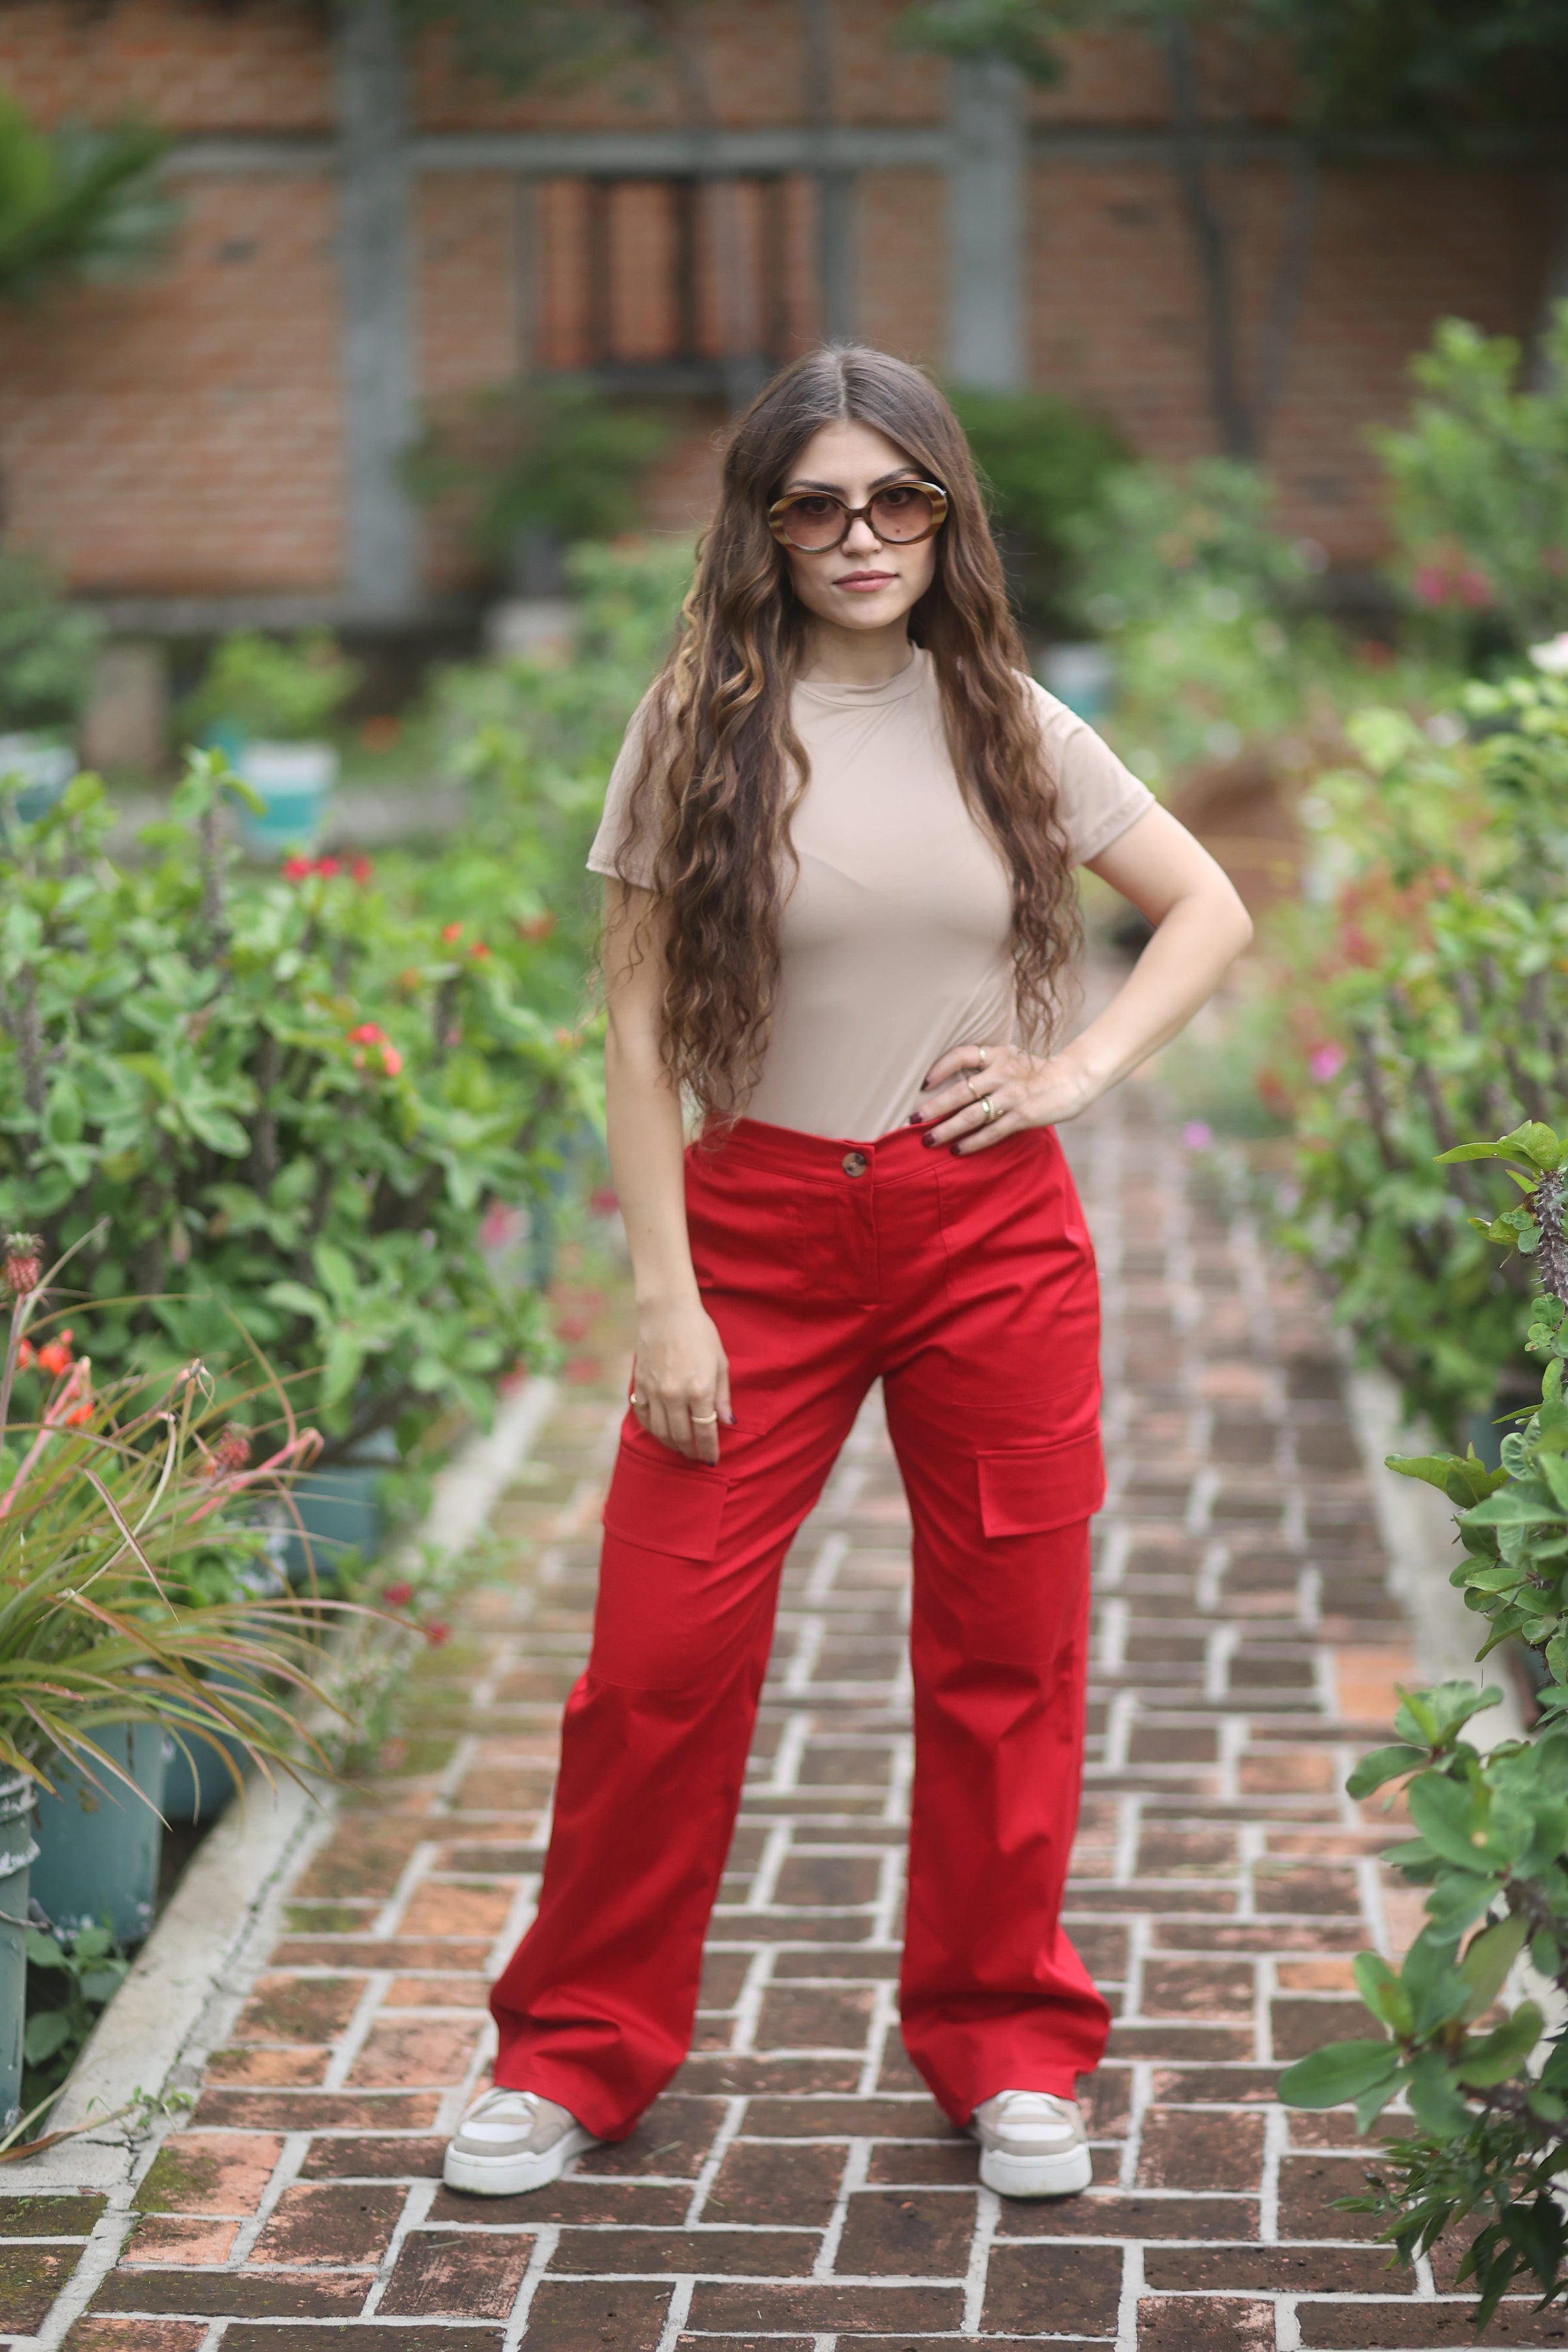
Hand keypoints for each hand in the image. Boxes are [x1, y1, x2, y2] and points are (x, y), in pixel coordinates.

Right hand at [628, 1296, 732, 1464]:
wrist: (667, 1312)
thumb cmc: (700, 1333)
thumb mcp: (720, 1363)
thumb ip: (722, 1396)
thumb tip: (727, 1422)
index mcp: (700, 1389)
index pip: (705, 1432)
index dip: (709, 1450)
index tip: (712, 1460)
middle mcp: (675, 1394)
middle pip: (682, 1436)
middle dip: (691, 1451)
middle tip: (696, 1457)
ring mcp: (655, 1391)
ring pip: (661, 1432)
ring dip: (672, 1445)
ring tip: (681, 1448)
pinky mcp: (640, 1385)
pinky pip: (644, 1417)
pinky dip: (653, 1429)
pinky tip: (661, 1431)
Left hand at [913, 1040, 1098, 1153]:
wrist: (1075, 1079)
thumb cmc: (1041, 1071)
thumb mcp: (1014, 1058)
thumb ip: (989, 1066)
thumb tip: (959, 1081)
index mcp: (999, 1055)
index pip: (961, 1055)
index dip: (939, 1067)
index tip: (924, 1082)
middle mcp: (1002, 1073)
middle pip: (959, 1091)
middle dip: (933, 1107)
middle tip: (913, 1119)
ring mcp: (1012, 1095)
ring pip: (971, 1114)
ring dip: (946, 1129)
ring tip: (928, 1140)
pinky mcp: (1023, 1116)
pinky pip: (991, 1131)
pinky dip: (972, 1142)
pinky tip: (958, 1150)